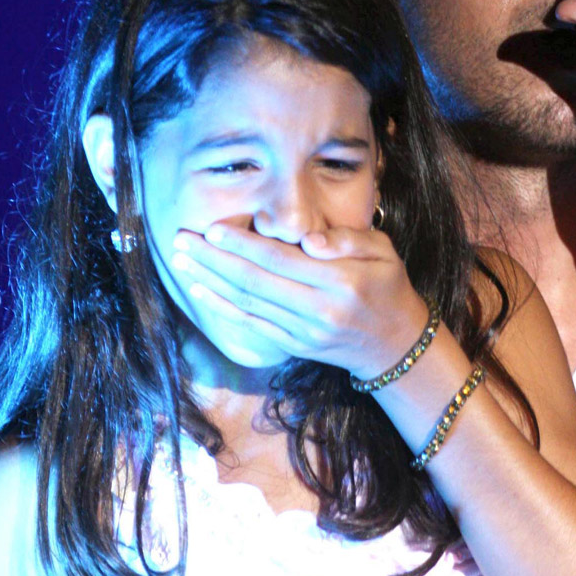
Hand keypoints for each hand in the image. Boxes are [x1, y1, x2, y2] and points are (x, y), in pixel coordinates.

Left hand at [169, 222, 428, 377]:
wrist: (394, 344)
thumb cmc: (388, 286)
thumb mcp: (384, 251)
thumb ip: (347, 240)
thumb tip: (308, 240)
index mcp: (341, 282)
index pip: (281, 259)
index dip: (243, 245)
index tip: (212, 228)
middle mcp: (319, 310)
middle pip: (255, 282)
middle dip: (213, 260)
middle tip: (181, 240)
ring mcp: (304, 332)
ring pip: (247, 304)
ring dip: (209, 281)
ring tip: (181, 261)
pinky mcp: (295, 346)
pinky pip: (252, 326)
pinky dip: (223, 309)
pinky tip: (200, 292)